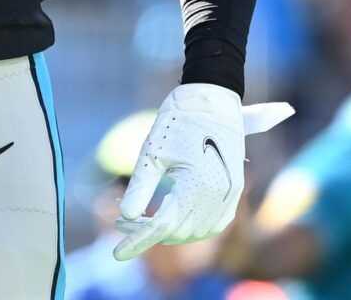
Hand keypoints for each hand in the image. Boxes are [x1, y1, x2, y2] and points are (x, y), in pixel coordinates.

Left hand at [114, 84, 245, 260]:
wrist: (212, 96)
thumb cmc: (178, 120)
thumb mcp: (151, 152)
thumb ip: (140, 188)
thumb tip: (126, 218)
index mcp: (198, 186)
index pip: (162, 227)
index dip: (137, 241)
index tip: (116, 254)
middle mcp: (219, 195)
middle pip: (179, 231)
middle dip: (148, 233)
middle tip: (121, 222)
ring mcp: (231, 194)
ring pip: (196, 232)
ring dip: (170, 232)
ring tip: (142, 220)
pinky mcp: (234, 190)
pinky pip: (214, 223)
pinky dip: (192, 227)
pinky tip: (173, 219)